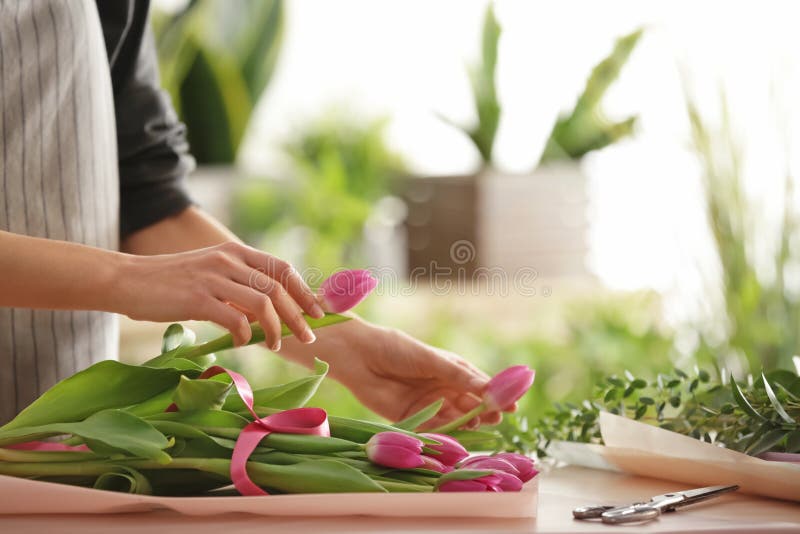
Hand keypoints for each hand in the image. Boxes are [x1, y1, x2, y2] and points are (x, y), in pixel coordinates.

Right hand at [116, 242, 323, 348]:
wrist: (127, 280)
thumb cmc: (170, 282)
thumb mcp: (210, 273)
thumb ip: (237, 285)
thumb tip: (268, 311)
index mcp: (235, 252)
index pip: (282, 268)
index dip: (304, 290)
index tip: (318, 312)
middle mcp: (228, 260)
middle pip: (278, 288)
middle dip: (298, 315)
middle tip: (308, 337)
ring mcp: (213, 278)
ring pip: (262, 304)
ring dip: (274, 329)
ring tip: (272, 345)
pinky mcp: (197, 298)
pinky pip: (234, 320)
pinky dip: (244, 335)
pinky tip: (240, 344)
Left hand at [280, 318, 507, 428]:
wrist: (359, 357)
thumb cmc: (396, 349)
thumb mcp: (431, 360)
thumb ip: (457, 376)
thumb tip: (488, 388)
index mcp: (451, 370)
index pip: (480, 385)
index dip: (496, 395)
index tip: (513, 405)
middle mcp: (443, 389)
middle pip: (471, 406)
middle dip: (484, 412)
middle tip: (495, 417)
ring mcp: (429, 405)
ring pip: (454, 420)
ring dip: (466, 423)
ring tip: (474, 423)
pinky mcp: (412, 419)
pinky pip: (432, 429)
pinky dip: (444, 433)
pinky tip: (452, 434)